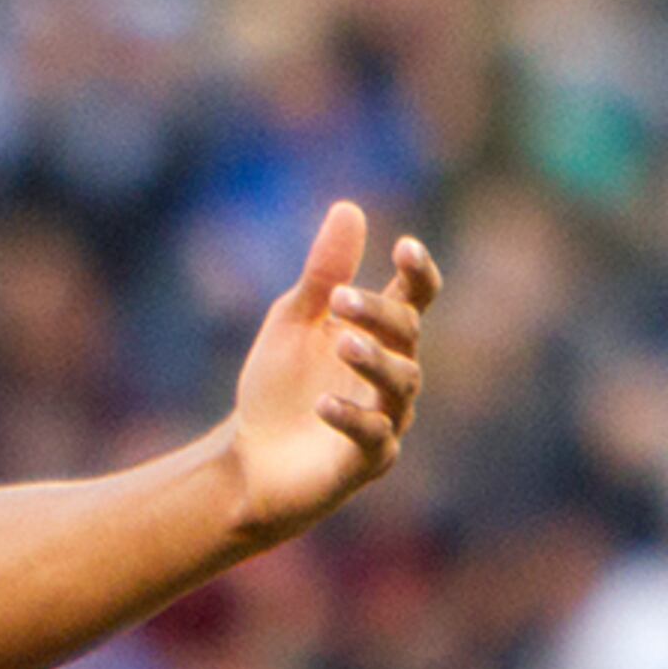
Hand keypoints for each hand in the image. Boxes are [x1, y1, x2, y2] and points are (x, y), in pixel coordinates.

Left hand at [224, 201, 440, 541]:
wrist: (249, 460)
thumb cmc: (278, 388)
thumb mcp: (292, 323)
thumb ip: (321, 274)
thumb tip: (349, 207)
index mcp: (380, 337)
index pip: (415, 299)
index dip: (418, 274)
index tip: (404, 246)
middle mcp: (393, 374)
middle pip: (407, 334)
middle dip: (378, 313)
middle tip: (339, 297)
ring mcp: (387, 418)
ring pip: (400, 382)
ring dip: (373, 359)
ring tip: (341, 341)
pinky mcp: (367, 460)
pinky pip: (372, 436)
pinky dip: (351, 416)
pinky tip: (322, 402)